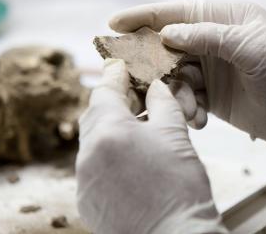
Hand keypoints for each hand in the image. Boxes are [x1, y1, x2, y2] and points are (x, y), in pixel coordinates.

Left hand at [76, 59, 225, 233]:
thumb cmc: (180, 189)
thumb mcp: (176, 135)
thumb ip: (163, 103)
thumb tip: (156, 87)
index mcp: (109, 133)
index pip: (105, 92)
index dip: (115, 75)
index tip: (120, 65)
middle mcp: (88, 155)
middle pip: (96, 115)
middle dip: (116, 102)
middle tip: (137, 95)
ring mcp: (85, 180)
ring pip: (94, 141)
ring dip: (113, 128)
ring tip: (140, 128)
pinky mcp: (87, 200)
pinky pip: (94, 166)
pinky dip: (109, 154)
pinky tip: (132, 157)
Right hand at [110, 1, 265, 174]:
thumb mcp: (249, 47)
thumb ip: (207, 37)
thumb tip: (166, 34)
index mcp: (226, 18)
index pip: (178, 12)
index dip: (145, 16)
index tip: (114, 22)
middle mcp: (216, 40)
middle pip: (169, 44)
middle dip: (151, 58)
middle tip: (127, 73)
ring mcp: (215, 69)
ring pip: (175, 74)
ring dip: (173, 91)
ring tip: (192, 106)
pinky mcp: (215, 96)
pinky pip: (187, 97)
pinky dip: (187, 107)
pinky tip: (199, 119)